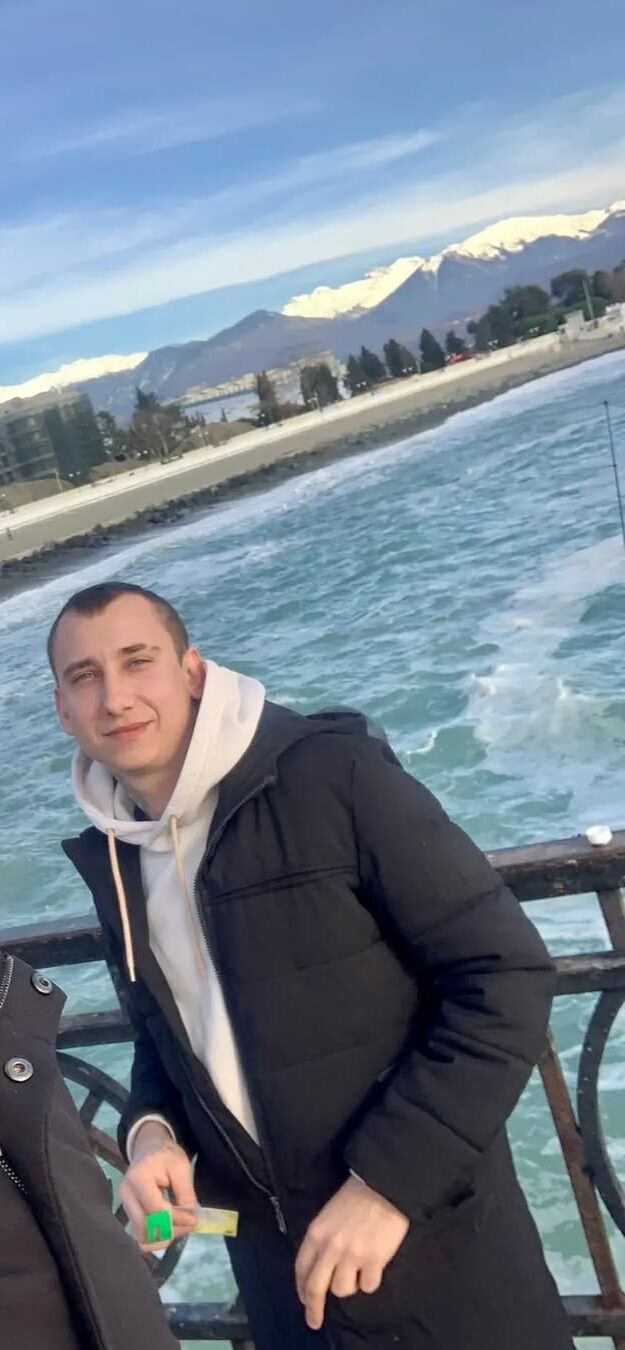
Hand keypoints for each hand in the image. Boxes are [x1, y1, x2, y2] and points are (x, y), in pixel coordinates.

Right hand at [119, 1120, 197, 1251]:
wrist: (148, 1148)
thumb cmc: (166, 1154)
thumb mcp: (181, 1167)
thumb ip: (186, 1193)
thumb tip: (191, 1219)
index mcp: (139, 1178)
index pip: (156, 1209)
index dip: (177, 1218)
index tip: (194, 1219)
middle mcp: (127, 1195)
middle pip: (146, 1227)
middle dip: (171, 1231)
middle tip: (189, 1225)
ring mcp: (125, 1205)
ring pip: (141, 1236)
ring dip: (163, 1237)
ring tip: (181, 1227)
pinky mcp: (128, 1213)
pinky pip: (140, 1234)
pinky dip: (156, 1236)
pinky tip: (171, 1228)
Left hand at [295, 1176, 408, 1329]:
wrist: (384, 1185)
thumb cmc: (355, 1196)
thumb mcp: (328, 1215)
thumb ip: (322, 1240)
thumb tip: (320, 1267)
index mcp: (316, 1233)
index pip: (301, 1269)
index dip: (301, 1288)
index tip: (303, 1301)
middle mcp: (330, 1247)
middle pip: (316, 1288)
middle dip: (313, 1308)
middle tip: (314, 1321)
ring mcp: (352, 1256)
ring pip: (342, 1290)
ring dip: (349, 1285)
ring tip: (358, 1270)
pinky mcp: (374, 1261)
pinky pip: (368, 1286)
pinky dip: (370, 1280)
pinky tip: (374, 1266)